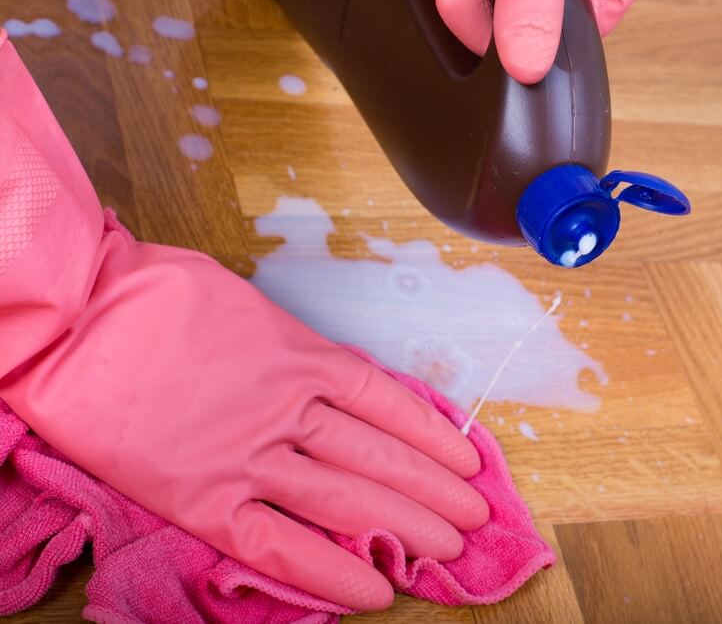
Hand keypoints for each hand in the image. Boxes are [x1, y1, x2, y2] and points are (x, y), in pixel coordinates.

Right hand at [0, 31, 488, 611]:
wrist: (79, 316)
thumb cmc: (158, 295)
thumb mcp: (247, 306)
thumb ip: (291, 348)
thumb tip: (322, 376)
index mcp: (303, 355)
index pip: (389, 403)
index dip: (433, 437)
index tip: (467, 460)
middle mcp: (291, 408)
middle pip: (380, 458)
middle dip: (434, 490)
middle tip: (474, 518)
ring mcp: (251, 454)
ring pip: (347, 500)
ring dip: (404, 528)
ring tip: (449, 551)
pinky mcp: (205, 497)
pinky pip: (279, 543)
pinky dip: (328, 572)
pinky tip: (371, 594)